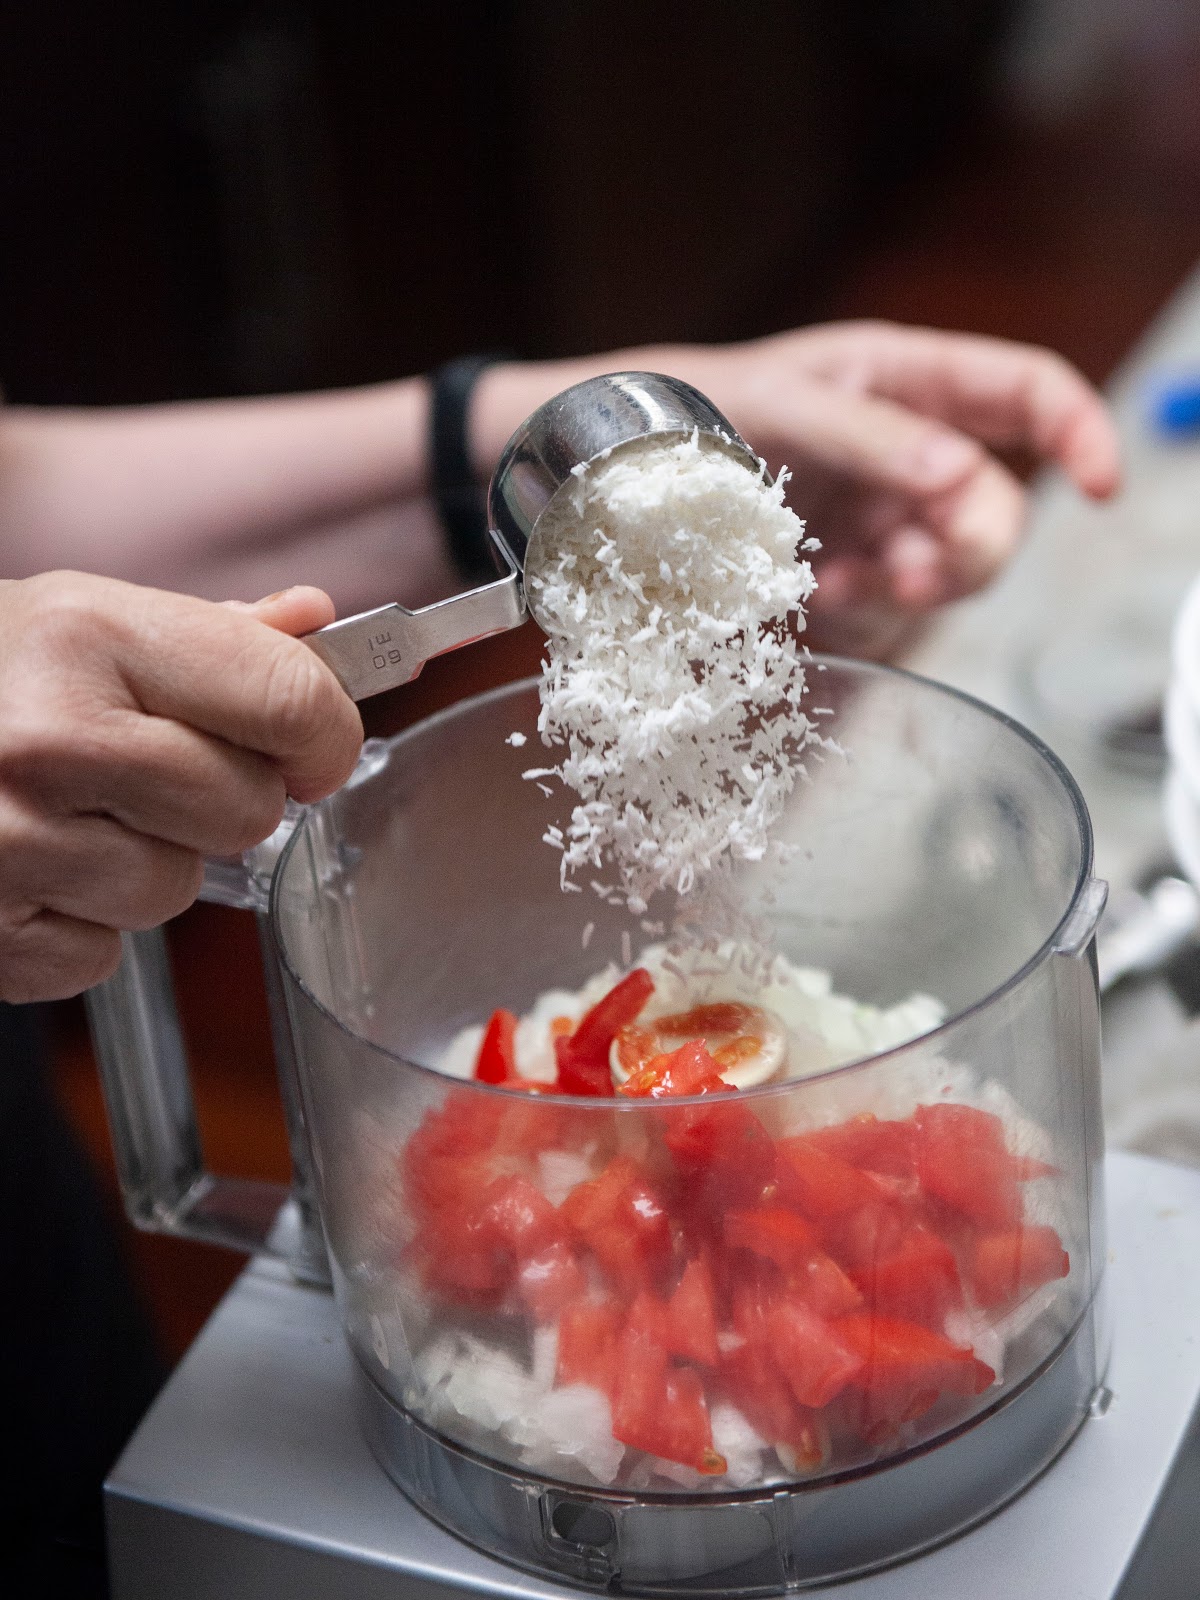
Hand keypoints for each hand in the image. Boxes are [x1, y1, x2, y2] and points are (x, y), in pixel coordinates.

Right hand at [0, 574, 362, 1002]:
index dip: (325, 736)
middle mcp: (52, 735)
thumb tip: (316, 624)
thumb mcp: (79, 617)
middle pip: (247, 811)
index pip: (292, 702)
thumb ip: (208, 634)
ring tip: (71, 814)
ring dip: (143, 864)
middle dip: (221, 801)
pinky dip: (77, 923)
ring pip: (177, 891)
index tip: (311, 750)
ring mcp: (9, 839)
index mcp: (94, 634)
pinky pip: (100, 954)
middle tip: (154, 773)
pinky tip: (29, 866)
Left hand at [474, 322, 1120, 659]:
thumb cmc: (684, 404)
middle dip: (972, 541)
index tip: (1101, 486)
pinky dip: (862, 608)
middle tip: (914, 565)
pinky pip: (888, 601)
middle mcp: (903, 446)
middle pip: (998, 499)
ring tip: (852, 583)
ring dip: (918, 585)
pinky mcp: (841, 562)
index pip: (1026, 393)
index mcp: (903, 378)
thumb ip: (870, 437)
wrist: (604, 468)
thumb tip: (960, 475)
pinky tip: (813, 594)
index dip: (1079, 431)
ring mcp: (875, 508)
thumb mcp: (774, 403)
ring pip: (951, 561)